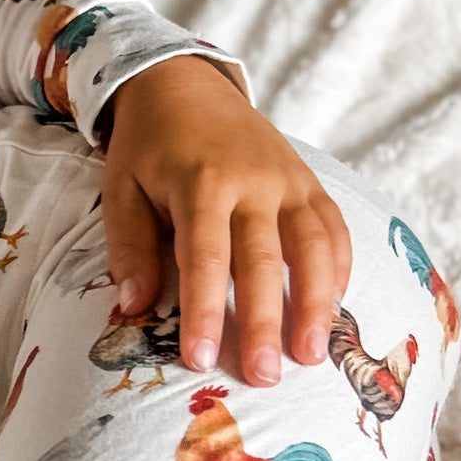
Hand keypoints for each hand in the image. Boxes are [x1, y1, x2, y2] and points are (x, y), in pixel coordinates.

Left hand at [100, 55, 351, 385]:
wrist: (186, 84)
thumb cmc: (148, 147)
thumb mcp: (121, 188)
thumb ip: (130, 246)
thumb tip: (133, 308)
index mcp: (200, 182)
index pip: (204, 257)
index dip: (203, 310)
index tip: (200, 359)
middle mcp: (253, 180)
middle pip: (263, 260)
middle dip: (264, 322)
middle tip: (265, 377)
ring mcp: (288, 178)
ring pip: (312, 245)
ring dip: (317, 303)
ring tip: (312, 356)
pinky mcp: (310, 180)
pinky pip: (334, 227)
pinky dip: (339, 268)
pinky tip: (334, 310)